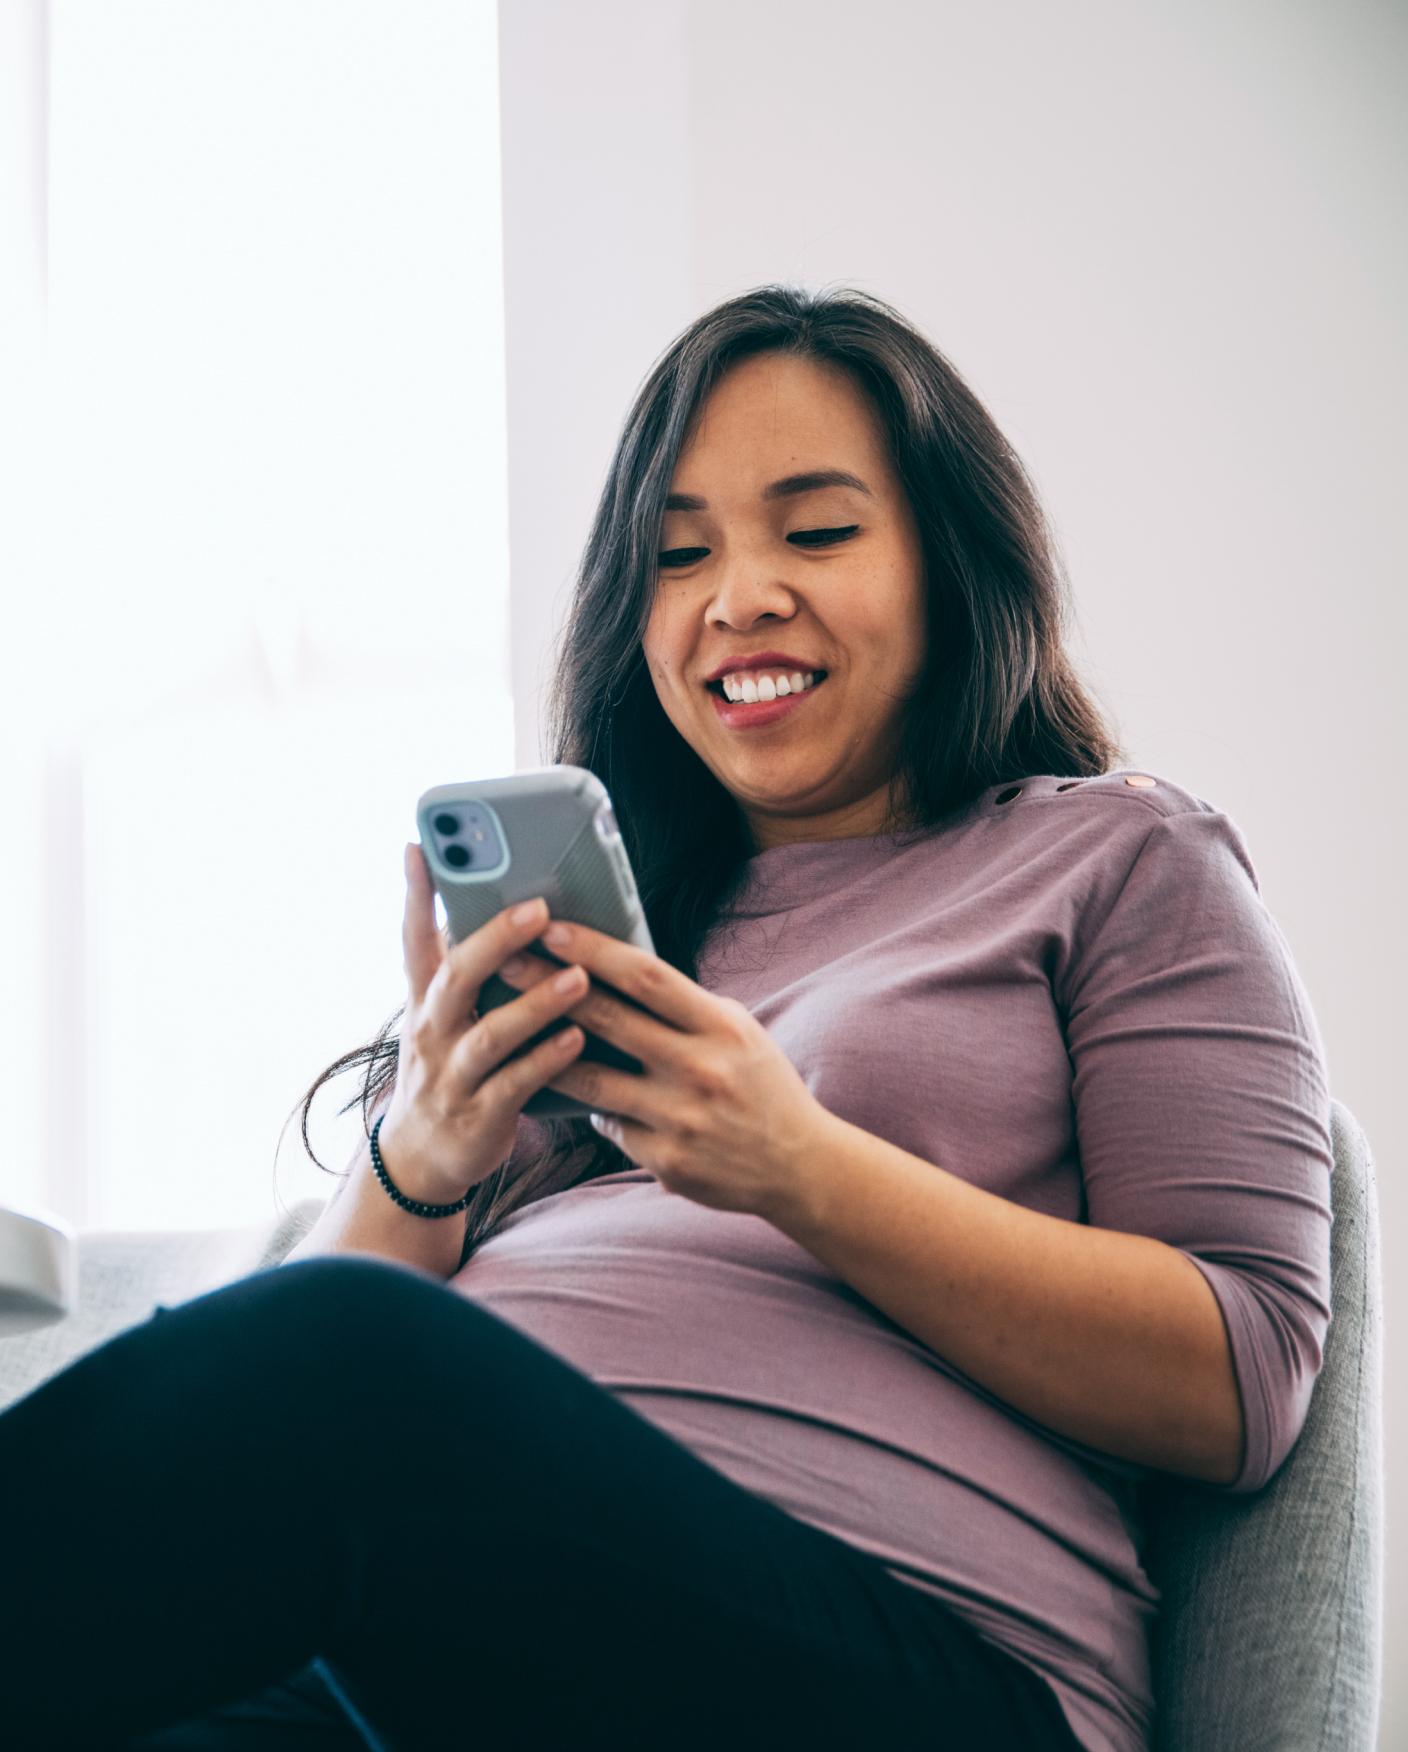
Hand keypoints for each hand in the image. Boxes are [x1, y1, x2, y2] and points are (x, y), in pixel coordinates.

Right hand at [376, 844, 591, 1202]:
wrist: (420, 1159)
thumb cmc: (450, 1070)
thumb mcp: (445, 1019)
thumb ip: (474, 973)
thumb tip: (521, 915)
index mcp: (425, 1001)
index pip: (413, 939)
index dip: (415, 893)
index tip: (419, 846)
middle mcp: (432, 1032)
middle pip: (457, 978)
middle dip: (495, 940)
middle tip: (538, 909)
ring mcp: (452, 1076)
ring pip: (491, 1034)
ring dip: (536, 1004)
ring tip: (579, 978)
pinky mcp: (478, 1116)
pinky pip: (515, 1084)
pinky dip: (546, 1060)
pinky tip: (578, 1038)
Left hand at [496, 917, 833, 1218]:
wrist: (800, 1165)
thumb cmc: (762, 1085)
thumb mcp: (737, 1031)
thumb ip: (684, 1007)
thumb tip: (617, 972)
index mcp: (719, 1026)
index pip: (646, 976)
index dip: (593, 950)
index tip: (550, 928)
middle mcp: (699, 1069)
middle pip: (607, 1020)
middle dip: (546, 988)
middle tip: (503, 964)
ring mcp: (680, 1119)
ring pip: (589, 1082)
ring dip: (544, 1054)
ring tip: (509, 1031)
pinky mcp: (665, 1161)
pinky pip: (609, 1126)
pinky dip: (593, 1109)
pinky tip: (579, 1098)